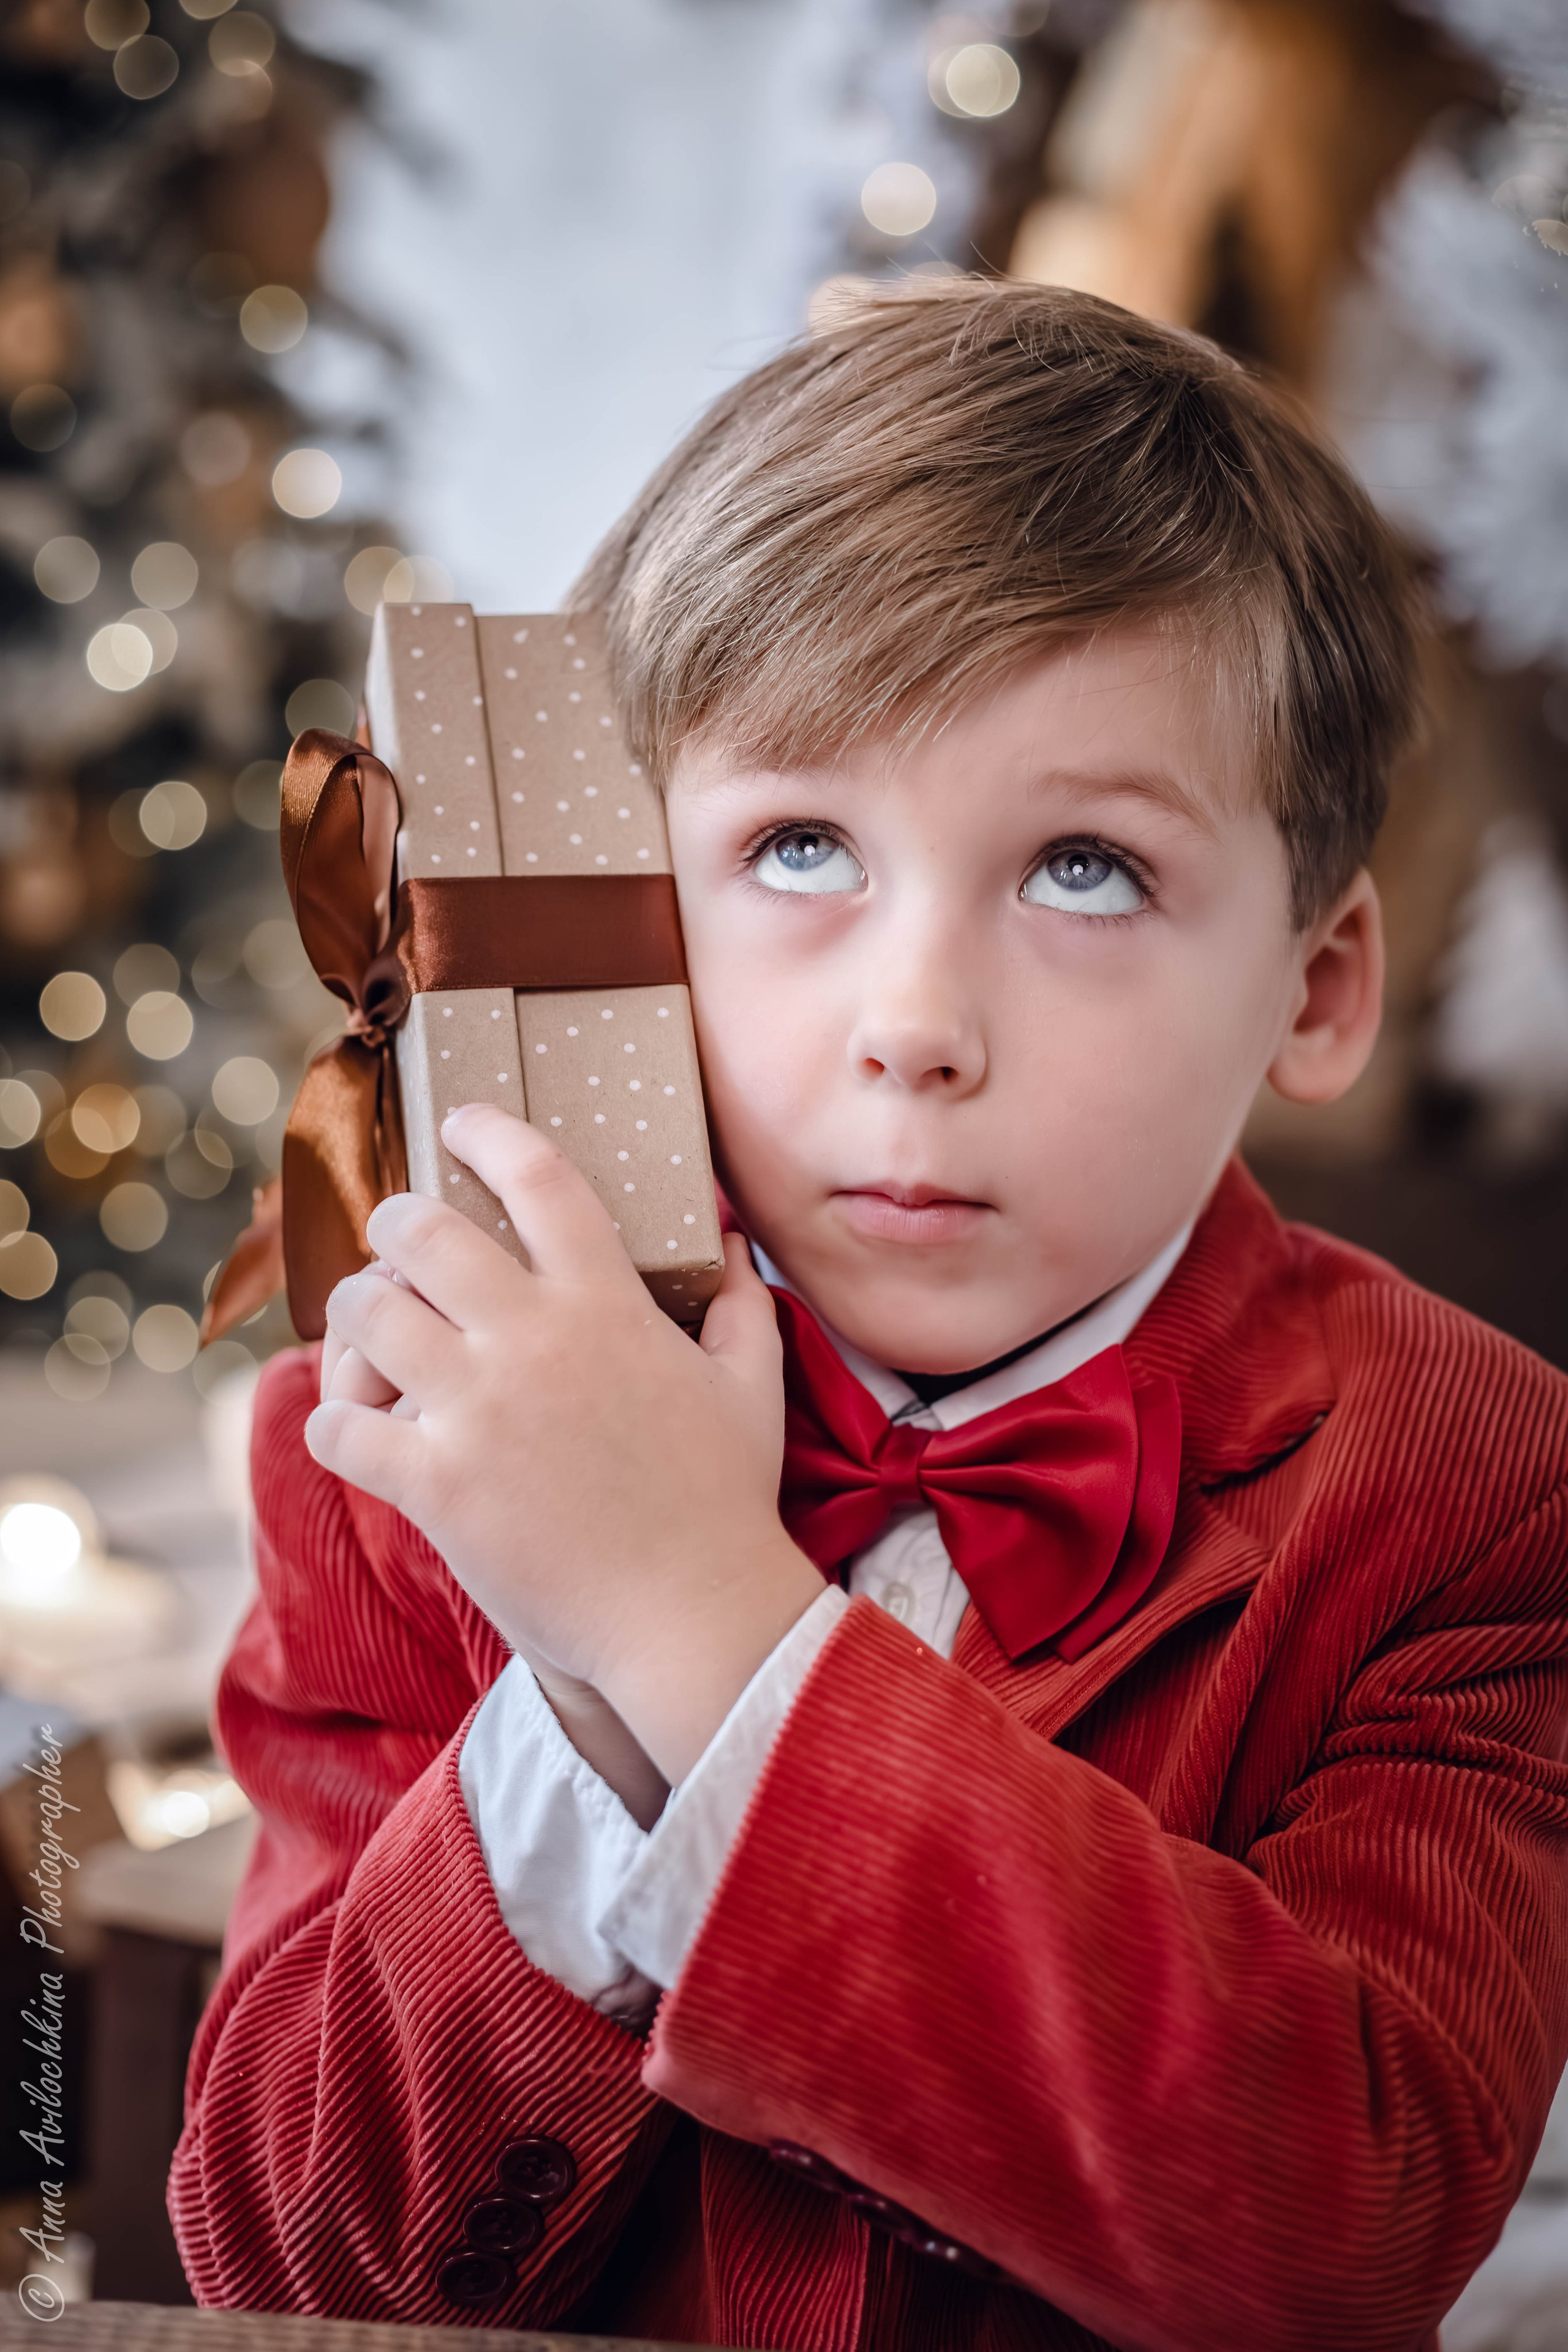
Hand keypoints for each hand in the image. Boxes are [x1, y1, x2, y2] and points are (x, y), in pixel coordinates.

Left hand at [304, 1104, 823, 1783]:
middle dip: (395, 1226)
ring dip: (354, 1318)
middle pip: (419, 1232)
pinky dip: (334, 1424)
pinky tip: (353, 1432)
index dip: (489, 1133)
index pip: (537, 1179)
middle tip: (398, 1247)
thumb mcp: (754, 1384)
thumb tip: (730, 1236)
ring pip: (364, 1315)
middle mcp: (532, 1340)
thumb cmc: (726, 1502)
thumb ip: (741, 1300)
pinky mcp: (436, 1484)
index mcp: (605, 1305)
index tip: (463, 1123)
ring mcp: (477, 1410)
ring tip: (368, 1339)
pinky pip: (339, 1429)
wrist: (696, 1617)